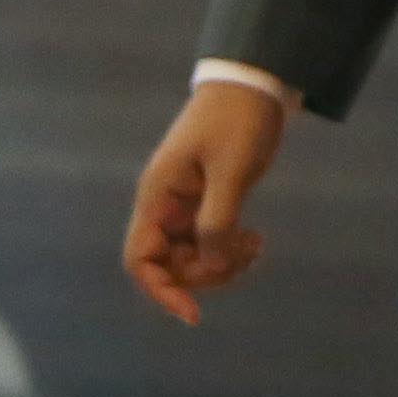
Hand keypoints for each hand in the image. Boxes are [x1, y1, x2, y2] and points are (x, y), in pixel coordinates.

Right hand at [124, 78, 288, 322]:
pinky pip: (210, 240)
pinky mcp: (208, 199)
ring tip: (257, 247)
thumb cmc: (239, 119)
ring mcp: (186, 204)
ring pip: (193, 255)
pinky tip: (256, 242)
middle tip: (245, 257)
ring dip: (221, 263)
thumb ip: (218, 219)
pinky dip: (230, 249)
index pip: (141, 260)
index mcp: (158, 197)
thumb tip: (210, 265)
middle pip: (170, 265)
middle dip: (205, 274)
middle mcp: (165, 205)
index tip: (193, 313)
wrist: (256, 83)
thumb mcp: (231, 169)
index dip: (161, 290)